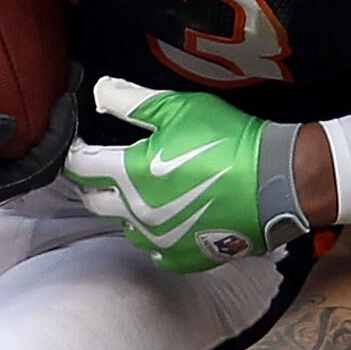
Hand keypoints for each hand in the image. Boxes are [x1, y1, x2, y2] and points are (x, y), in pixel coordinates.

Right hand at [0, 84, 76, 230]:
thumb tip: (10, 125)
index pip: (39, 169)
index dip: (60, 136)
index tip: (67, 98)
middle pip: (36, 159)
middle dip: (56, 125)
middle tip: (67, 84)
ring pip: (19, 151)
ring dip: (37, 120)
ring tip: (49, 83)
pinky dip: (11, 117)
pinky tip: (8, 89)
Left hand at [62, 76, 305, 272]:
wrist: (277, 182)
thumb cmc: (229, 140)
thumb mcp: (178, 107)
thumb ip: (131, 100)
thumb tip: (98, 92)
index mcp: (130, 173)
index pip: (80, 166)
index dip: (74, 152)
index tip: (79, 144)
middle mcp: (137, 212)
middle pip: (94, 201)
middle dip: (94, 182)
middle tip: (104, 169)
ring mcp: (160, 240)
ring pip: (123, 227)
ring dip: (124, 210)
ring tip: (139, 194)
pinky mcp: (184, 257)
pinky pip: (154, 252)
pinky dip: (153, 238)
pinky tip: (163, 223)